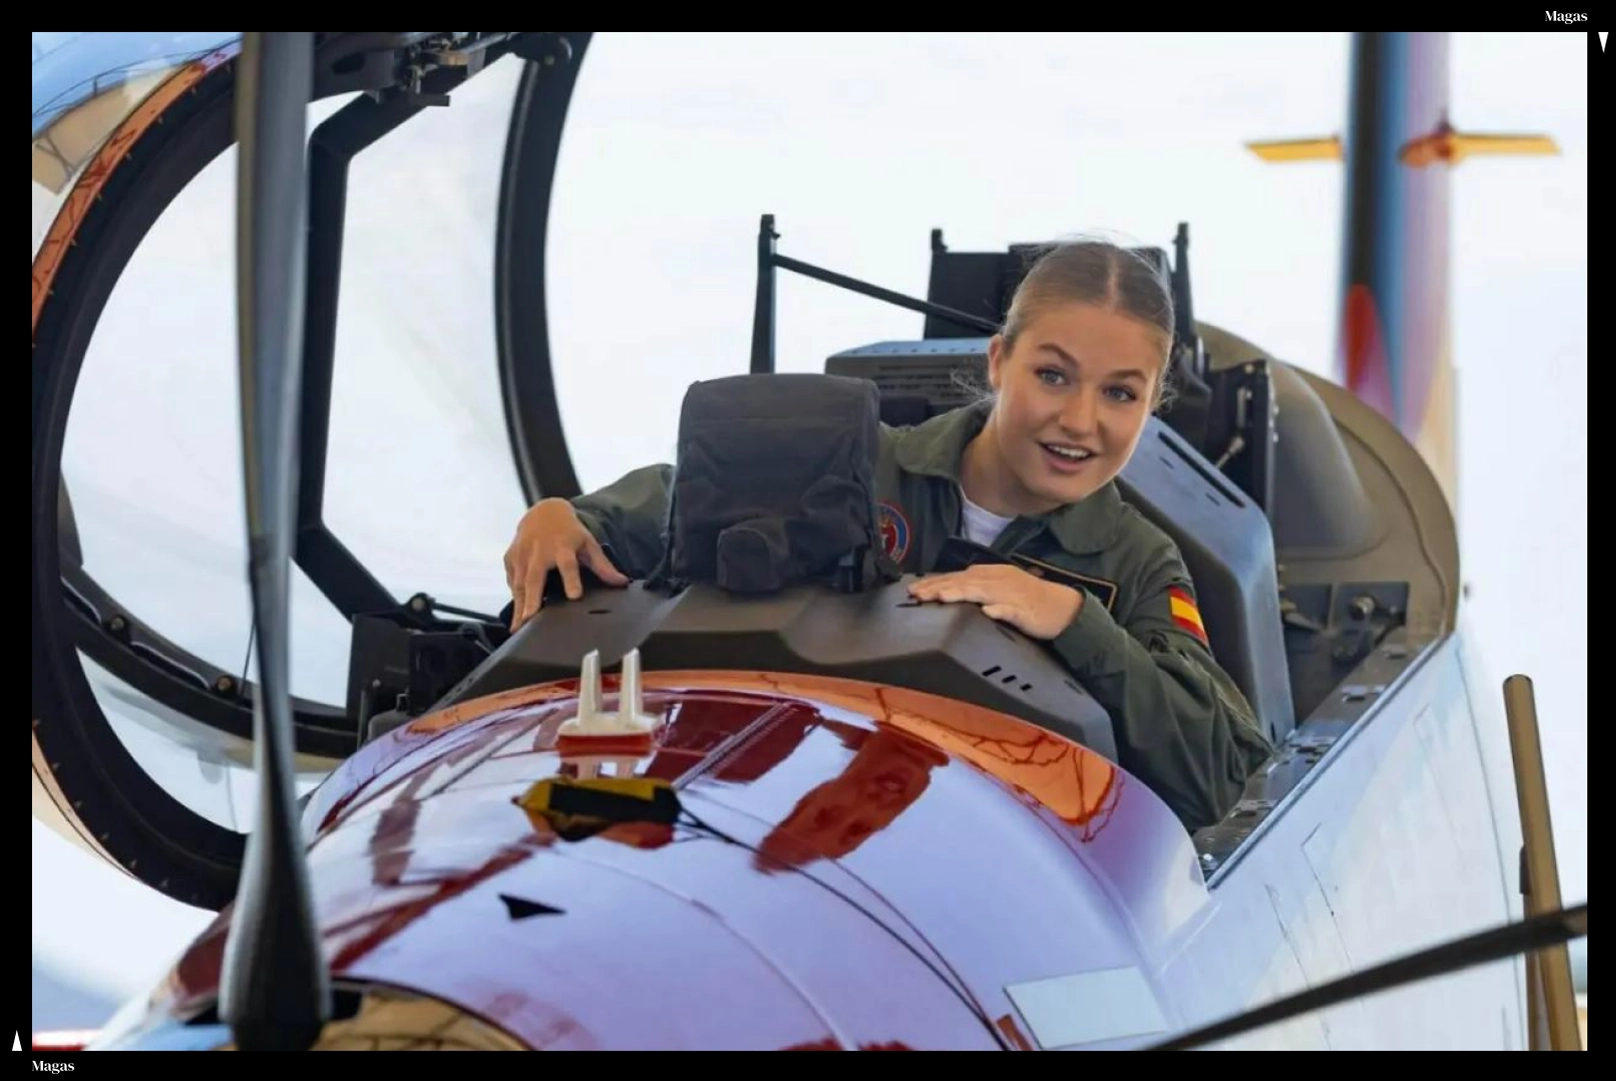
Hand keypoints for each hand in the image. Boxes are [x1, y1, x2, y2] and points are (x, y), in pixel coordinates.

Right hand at [504, 498, 629, 629]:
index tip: (574, 596)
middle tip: (529, 619)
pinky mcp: (510, 559)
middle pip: (534, 577)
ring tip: (518, 628)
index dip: (571, 580)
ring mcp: (522, 555)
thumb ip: (603, 565)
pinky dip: (514, 598)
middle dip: (531, 599)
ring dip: (519, 606)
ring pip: (519, 583)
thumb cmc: (568, 531)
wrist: (544, 511)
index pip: (568, 564)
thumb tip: (621, 582)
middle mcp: (540, 551)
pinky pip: (512, 581)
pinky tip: (517, 616)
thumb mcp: (588, 544)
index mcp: (563, 547)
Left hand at [906, 563, 1082, 639]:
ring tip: (941, 598)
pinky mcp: (1024, 611)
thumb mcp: (998, 589)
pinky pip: (1010, 610)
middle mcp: (997, 580)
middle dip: (938, 587)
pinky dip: (998, 610)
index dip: (934, 583)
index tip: (913, 590)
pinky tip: (987, 613)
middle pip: (963, 582)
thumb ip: (975, 588)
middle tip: (917, 594)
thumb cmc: (1028, 600)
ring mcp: (1011, 595)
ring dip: (960, 594)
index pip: (956, 577)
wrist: (1062, 608)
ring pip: (982, 592)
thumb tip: (947, 590)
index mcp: (990, 575)